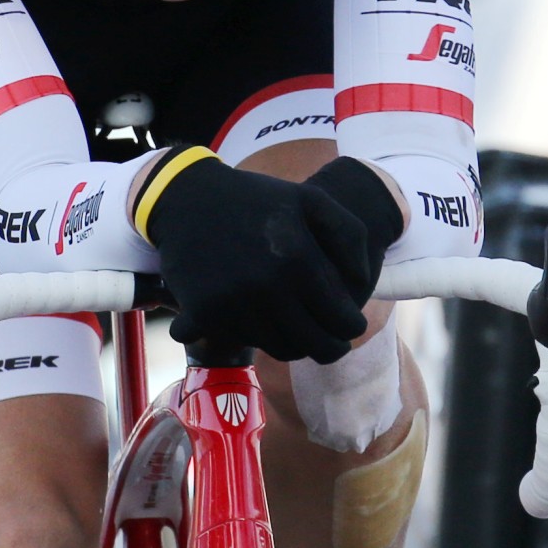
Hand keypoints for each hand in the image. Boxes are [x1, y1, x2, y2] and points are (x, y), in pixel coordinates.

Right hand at [145, 155, 400, 362]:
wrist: (186, 198)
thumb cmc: (256, 199)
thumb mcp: (311, 200)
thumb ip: (349, 235)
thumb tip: (361, 282)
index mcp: (298, 260)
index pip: (341, 321)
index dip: (352, 328)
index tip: (351, 327)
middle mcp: (266, 288)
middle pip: (314, 345)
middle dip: (331, 348)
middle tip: (333, 345)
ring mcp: (234, 304)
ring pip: (281, 349)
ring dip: (295, 344)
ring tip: (298, 328)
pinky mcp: (205, 315)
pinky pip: (245, 342)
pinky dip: (257, 336)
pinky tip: (262, 320)